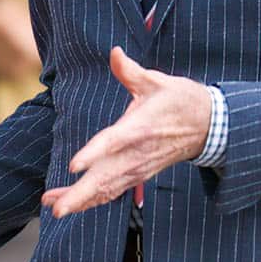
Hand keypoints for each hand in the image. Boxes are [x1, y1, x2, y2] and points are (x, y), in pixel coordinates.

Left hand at [42, 47, 212, 218]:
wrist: (207, 126)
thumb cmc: (179, 100)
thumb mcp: (157, 81)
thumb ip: (131, 71)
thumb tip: (114, 52)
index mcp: (139, 128)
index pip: (113, 143)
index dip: (93, 154)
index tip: (74, 166)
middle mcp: (136, 154)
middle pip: (106, 178)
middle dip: (80, 195)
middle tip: (56, 208)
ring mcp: (137, 168)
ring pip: (106, 190)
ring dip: (80, 201)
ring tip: (53, 207)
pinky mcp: (137, 175)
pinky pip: (112, 192)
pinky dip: (91, 201)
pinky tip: (70, 205)